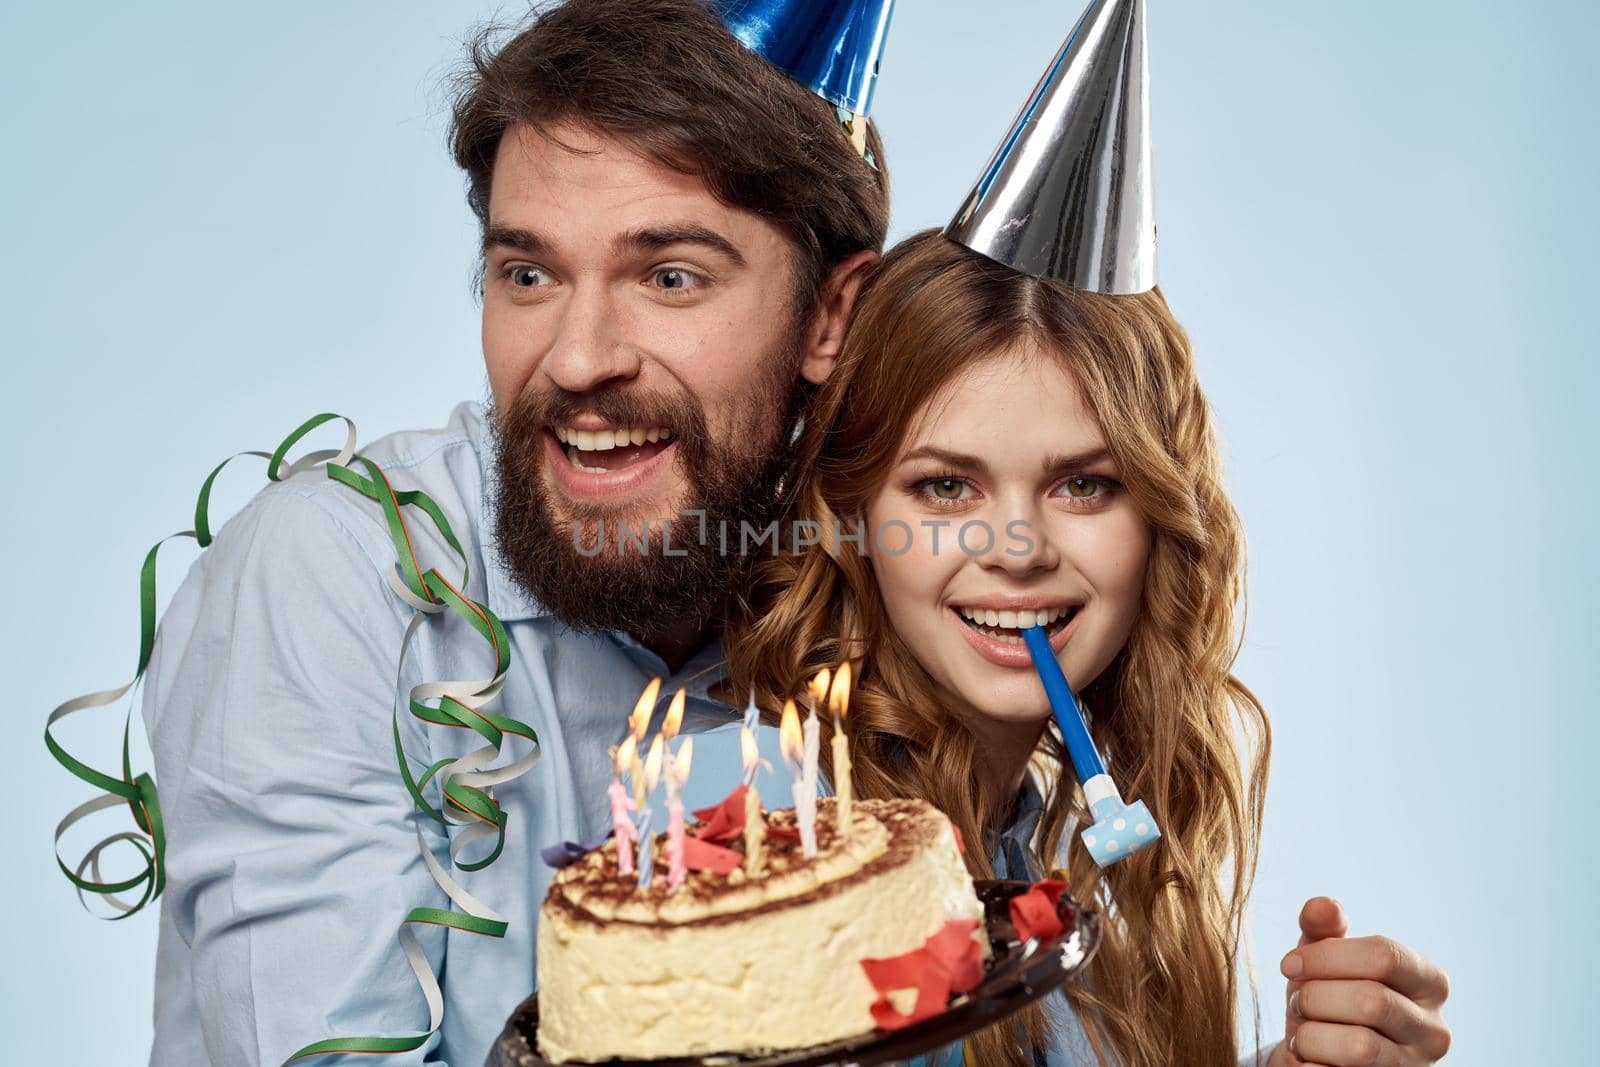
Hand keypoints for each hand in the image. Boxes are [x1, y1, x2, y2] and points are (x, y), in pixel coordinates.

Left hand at [1268, 897, 1450, 1065]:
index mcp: (1428, 981)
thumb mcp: (1323, 958)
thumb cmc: (1327, 997)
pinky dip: (1313, 1066)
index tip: (1288, 964)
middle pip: (1371, 1000)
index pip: (1384, 955)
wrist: (1318, 1056)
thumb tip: (1321, 906)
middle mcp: (1435, 1029)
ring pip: (1360, 1047)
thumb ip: (1322, 928)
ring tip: (1302, 1034)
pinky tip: (1307, 1059)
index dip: (1325, 956)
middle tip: (1298, 1003)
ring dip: (1312, 1037)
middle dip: (1317, 997)